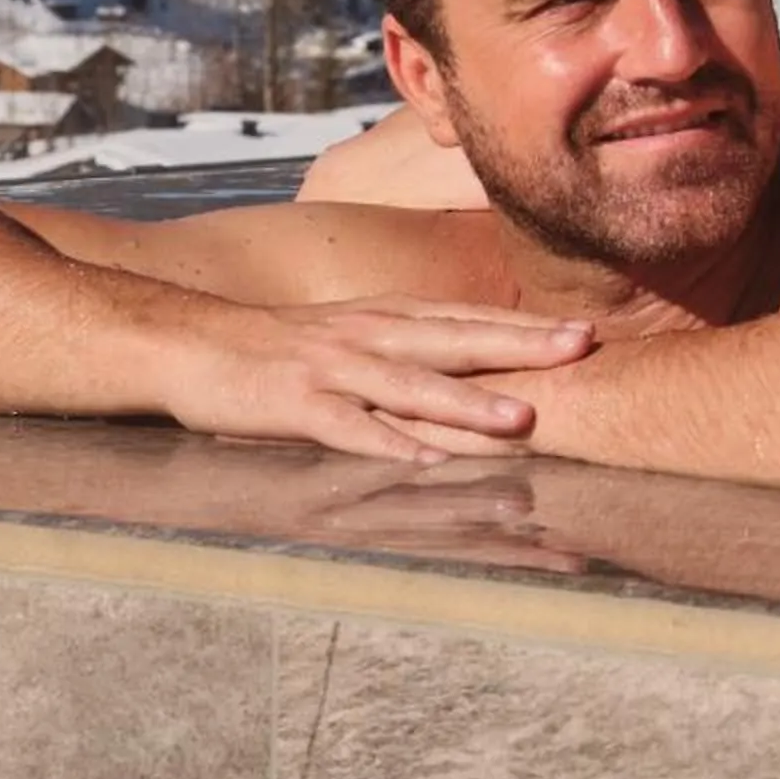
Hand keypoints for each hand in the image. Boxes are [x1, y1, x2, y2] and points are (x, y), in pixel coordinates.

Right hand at [156, 295, 594, 463]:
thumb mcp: (354, 333)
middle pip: (456, 341)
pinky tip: (424, 459)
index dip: (527, 327)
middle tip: (581, 349)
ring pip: (411, 386)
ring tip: (521, 419)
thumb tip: (477, 359)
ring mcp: (334, 370)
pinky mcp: (296, 405)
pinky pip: (349, 428)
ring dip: (467, 404)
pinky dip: (387, 444)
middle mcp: (370, 337)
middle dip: (521, 346)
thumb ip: (411, 345)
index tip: (587, 333)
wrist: (191, 344)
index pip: (468, 319)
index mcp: (387, 319)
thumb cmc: (280, 347)